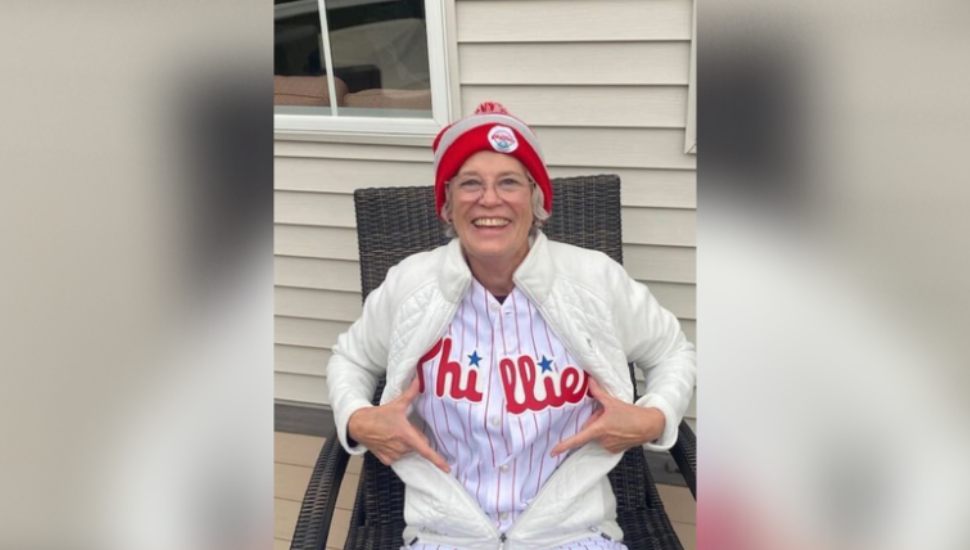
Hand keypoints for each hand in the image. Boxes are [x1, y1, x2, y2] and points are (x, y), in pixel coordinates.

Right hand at [347, 377, 449, 472]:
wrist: (359, 425)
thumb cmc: (378, 415)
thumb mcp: (397, 404)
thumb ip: (411, 393)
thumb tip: (420, 379)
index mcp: (406, 435)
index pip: (426, 451)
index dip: (438, 460)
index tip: (447, 468)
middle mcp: (402, 448)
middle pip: (418, 445)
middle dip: (416, 438)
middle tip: (405, 427)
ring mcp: (394, 455)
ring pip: (408, 451)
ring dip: (406, 444)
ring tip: (395, 433)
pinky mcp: (387, 460)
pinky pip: (398, 456)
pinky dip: (396, 450)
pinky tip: (389, 440)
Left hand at [550, 377, 665, 455]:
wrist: (649, 425)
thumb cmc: (632, 415)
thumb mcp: (613, 401)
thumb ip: (598, 392)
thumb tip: (589, 381)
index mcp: (599, 429)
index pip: (578, 439)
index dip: (564, 445)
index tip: (553, 452)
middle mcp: (602, 440)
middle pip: (589, 431)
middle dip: (593, 422)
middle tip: (604, 413)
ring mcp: (608, 446)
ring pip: (597, 435)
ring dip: (601, 428)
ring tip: (614, 421)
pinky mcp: (614, 450)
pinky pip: (604, 441)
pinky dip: (607, 434)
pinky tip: (617, 428)